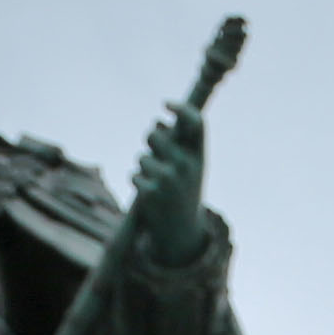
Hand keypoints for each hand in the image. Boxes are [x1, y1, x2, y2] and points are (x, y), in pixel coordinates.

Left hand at [130, 106, 208, 237]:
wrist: (182, 230)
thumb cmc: (185, 191)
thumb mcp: (190, 168)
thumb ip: (178, 145)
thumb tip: (157, 123)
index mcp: (199, 156)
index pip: (196, 123)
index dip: (180, 109)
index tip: (165, 104)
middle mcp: (186, 165)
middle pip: (154, 134)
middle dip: (149, 140)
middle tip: (155, 152)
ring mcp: (168, 179)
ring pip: (141, 157)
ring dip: (144, 166)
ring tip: (157, 182)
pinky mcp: (151, 193)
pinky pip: (134, 175)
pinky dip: (139, 182)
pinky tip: (151, 195)